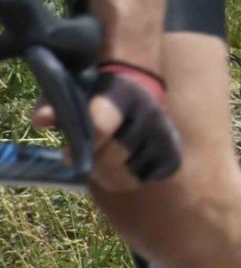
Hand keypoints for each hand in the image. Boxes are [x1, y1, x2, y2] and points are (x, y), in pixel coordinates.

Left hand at [34, 63, 182, 188]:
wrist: (137, 87)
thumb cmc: (95, 94)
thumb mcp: (71, 92)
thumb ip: (52, 104)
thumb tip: (41, 121)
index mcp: (121, 95)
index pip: (100, 128)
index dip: (82, 147)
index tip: (68, 152)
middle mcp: (149, 112)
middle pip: (112, 158)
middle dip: (93, 165)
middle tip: (87, 160)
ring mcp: (164, 134)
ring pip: (128, 176)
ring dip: (109, 176)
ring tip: (103, 164)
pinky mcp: (172, 154)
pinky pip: (144, 180)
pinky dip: (129, 179)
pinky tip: (124, 165)